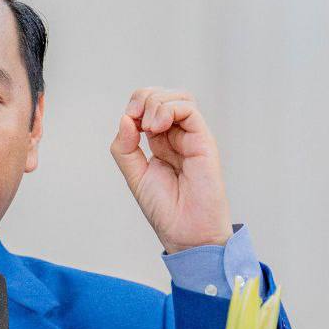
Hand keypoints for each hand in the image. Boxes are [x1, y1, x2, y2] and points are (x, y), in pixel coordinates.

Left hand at [110, 87, 232, 251]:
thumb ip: (125, 148)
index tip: (127, 122)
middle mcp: (178, 136)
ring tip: (149, 127)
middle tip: (136, 120)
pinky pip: (189, 109)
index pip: (149, 106)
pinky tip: (156, 126)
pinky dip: (169, 109)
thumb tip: (125, 119)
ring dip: (156, 103)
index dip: (135, 105)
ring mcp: (192, 137)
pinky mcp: (204, 141)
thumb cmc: (166, 210)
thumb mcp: (135, 175)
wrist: (186, 232)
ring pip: (179, 97)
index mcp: (161, 142)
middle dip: (143, 98)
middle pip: (163, 96)